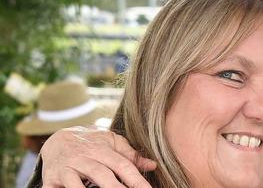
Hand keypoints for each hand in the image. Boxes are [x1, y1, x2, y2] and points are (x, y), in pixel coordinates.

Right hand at [41, 126, 156, 187]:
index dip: (135, 178)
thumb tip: (153, 165)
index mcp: (101, 150)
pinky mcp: (50, 179)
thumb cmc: (91, 142)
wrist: (57, 139)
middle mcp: (83, 158)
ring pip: (77, 185)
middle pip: (101, 175)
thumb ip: (130, 155)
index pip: (121, 164)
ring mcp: (66, 169)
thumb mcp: (111, 142)